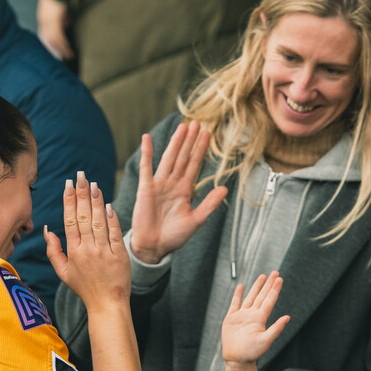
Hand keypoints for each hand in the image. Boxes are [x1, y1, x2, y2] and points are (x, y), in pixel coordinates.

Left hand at [36, 0, 73, 59]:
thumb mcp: (59, 10)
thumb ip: (62, 19)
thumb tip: (66, 26)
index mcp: (43, 19)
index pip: (45, 35)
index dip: (50, 44)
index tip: (55, 51)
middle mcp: (43, 22)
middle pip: (47, 40)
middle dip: (54, 50)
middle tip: (60, 59)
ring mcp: (48, 23)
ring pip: (54, 41)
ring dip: (61, 50)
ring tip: (68, 56)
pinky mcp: (54, 23)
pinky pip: (59, 38)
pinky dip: (64, 46)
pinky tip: (69, 51)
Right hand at [46, 172, 130, 312]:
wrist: (107, 304)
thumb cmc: (85, 288)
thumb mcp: (63, 272)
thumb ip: (53, 251)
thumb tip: (47, 229)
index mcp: (74, 252)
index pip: (69, 221)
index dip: (69, 201)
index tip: (68, 184)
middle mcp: (88, 250)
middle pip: (83, 217)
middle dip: (81, 194)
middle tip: (80, 176)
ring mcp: (104, 252)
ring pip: (99, 222)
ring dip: (96, 202)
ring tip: (93, 184)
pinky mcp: (119, 256)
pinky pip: (115, 234)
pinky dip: (112, 219)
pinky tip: (109, 204)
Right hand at [129, 121, 227, 263]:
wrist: (154, 247)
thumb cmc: (174, 236)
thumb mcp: (196, 221)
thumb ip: (209, 204)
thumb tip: (225, 188)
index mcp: (185, 190)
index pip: (194, 164)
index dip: (201, 149)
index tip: (208, 134)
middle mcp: (173, 183)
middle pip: (183, 157)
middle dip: (190, 140)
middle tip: (197, 122)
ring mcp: (159, 184)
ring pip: (169, 158)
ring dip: (175, 142)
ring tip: (183, 126)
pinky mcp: (145, 188)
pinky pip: (146, 167)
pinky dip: (147, 153)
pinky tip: (147, 139)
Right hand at [222, 272, 288, 364]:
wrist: (237, 360)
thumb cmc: (251, 353)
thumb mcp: (266, 341)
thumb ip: (276, 328)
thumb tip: (288, 317)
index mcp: (260, 318)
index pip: (269, 300)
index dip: (274, 289)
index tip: (279, 279)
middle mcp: (252, 315)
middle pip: (262, 295)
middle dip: (269, 284)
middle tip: (275, 272)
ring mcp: (242, 316)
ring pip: (250, 297)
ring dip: (257, 286)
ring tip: (262, 276)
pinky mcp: (231, 318)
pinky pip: (235, 303)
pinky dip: (238, 294)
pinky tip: (241, 286)